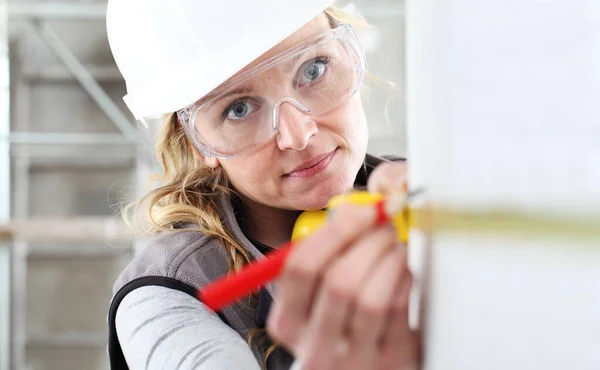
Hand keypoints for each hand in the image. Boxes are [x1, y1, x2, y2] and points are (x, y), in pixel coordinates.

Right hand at [267, 161, 419, 369]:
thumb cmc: (343, 318)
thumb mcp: (320, 292)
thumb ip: (328, 247)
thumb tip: (364, 202)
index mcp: (287, 323)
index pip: (300, 267)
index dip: (335, 230)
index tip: (363, 209)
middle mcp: (314, 348)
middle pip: (339, 280)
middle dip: (370, 240)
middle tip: (387, 223)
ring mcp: (354, 361)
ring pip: (373, 296)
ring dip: (391, 258)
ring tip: (396, 245)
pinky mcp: (390, 364)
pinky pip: (400, 311)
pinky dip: (406, 279)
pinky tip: (405, 270)